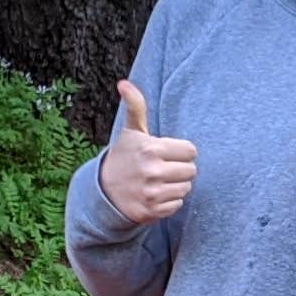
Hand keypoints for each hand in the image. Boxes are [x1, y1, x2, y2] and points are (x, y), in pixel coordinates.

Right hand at [99, 79, 196, 223]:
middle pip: (191, 170)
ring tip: (158, 181)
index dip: (181, 151)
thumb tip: (123, 83)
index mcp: (152, 149)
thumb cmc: (124, 157)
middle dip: (180, 168)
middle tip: (162, 168)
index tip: (166, 153)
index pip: (191, 151)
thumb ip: (135, 106)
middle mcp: (153, 171)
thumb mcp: (131, 131)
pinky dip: (169, 201)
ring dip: (176, 185)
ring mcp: (152, 193)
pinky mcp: (152, 211)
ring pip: (186, 188)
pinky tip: (154, 195)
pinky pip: (177, 204)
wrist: (103, 191)